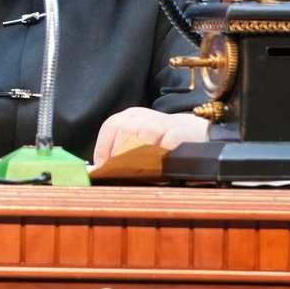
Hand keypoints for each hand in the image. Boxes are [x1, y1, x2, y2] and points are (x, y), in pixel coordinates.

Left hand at [92, 109, 209, 163]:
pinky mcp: (180, 132)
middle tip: (119, 172)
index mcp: (130, 116)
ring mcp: (162, 123)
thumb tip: (96, 170)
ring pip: (145, 136)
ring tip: (138, 171)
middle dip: (120, 154)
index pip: (111, 125)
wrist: (193, 132)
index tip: (102, 166)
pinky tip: (158, 166)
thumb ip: (117, 151)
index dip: (103, 146)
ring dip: (140, 156)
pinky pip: (168, 142)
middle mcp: (144, 116)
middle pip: (126, 131)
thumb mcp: (137, 139)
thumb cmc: (159, 141)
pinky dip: (161, 154)